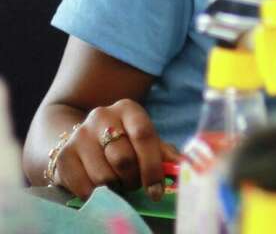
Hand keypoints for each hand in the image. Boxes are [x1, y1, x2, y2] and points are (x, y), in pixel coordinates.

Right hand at [49, 99, 177, 201]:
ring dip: (116, 188)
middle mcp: (101, 116)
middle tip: (135, 183)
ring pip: (104, 176)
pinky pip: (85, 187)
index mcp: (128, 109)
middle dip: (134, 179)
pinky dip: (97, 195)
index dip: (153, 166)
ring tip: (118, 182)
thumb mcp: (145, 141)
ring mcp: (79, 135)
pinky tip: (99, 187)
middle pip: (124, 159)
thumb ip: (165, 153)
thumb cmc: (123, 142)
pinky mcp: (63, 156)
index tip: (157, 190)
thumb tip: (184, 166)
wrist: (81, 140)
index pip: (144, 136)